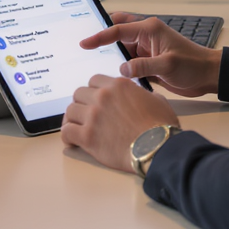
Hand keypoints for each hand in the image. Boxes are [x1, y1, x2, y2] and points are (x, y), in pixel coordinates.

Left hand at [61, 74, 178, 172]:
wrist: (158, 148)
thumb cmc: (161, 127)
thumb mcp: (157, 100)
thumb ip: (142, 94)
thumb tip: (141, 96)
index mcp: (117, 85)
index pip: (94, 80)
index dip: (94, 90)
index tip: (95, 99)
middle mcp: (102, 96)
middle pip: (79, 93)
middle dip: (82, 103)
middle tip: (86, 114)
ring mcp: (93, 115)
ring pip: (70, 111)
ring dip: (73, 119)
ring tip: (76, 127)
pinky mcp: (87, 136)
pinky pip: (67, 131)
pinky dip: (67, 136)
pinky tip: (71, 141)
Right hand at [80, 13, 221, 96]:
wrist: (208, 76)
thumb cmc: (193, 65)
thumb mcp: (168, 65)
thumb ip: (144, 66)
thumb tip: (122, 70)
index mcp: (149, 29)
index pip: (118, 29)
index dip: (100, 36)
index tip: (85, 43)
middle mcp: (145, 36)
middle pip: (116, 33)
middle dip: (101, 38)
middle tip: (84, 45)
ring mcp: (145, 49)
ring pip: (120, 49)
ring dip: (109, 55)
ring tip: (92, 62)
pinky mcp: (147, 62)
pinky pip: (127, 62)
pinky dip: (118, 66)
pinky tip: (110, 75)